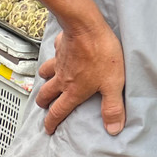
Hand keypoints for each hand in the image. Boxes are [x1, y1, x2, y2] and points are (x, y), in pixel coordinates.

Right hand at [35, 21, 125, 135]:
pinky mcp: (60, 48)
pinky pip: (53, 53)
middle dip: (43, 103)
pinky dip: (54, 55)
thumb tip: (113, 129)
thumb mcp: (113, 85)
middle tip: (44, 106)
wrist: (86, 27)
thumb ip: (112, 108)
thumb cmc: (101, 54)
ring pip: (45, 74)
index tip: (48, 129)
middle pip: (46, 94)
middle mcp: (62, 79)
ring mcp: (59, 62)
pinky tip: (60, 53)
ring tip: (47, 80)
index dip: (52, 123)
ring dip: (44, 79)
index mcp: (73, 91)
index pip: (58, 112)